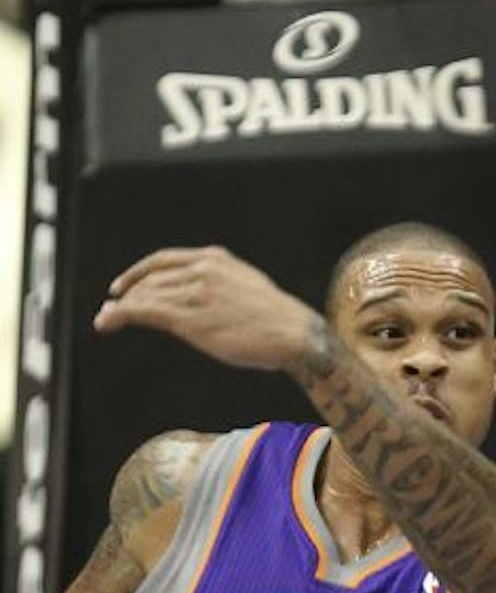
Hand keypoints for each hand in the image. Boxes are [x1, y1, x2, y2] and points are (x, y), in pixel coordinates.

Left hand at [94, 246, 319, 372]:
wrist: (293, 333)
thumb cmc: (275, 318)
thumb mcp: (245, 286)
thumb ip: (218, 284)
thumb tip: (199, 297)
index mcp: (216, 259)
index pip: (164, 260)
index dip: (137, 272)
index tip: (123, 286)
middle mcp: (202, 270)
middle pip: (150, 279)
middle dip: (127, 294)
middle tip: (111, 309)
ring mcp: (194, 293)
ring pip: (143, 295)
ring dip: (119, 308)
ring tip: (106, 320)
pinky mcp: (188, 318)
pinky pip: (143, 311)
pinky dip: (119, 315)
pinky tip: (108, 322)